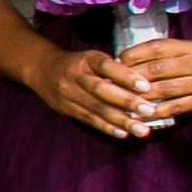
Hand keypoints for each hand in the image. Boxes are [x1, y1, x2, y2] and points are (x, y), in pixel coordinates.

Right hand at [34, 46, 167, 139]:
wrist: (42, 70)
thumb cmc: (78, 64)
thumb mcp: (93, 58)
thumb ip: (114, 68)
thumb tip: (144, 84)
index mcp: (86, 60)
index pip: (106, 66)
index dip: (125, 76)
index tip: (145, 86)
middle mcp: (76, 76)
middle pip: (101, 90)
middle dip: (127, 101)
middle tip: (149, 110)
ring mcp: (69, 94)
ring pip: (97, 109)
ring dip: (121, 120)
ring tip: (142, 130)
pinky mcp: (67, 109)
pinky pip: (89, 120)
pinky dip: (107, 127)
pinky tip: (123, 133)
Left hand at [119, 32, 191, 123]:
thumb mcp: (187, 48)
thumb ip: (162, 53)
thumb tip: (125, 61)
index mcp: (190, 46)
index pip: (157, 47)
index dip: (134, 54)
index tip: (116, 61)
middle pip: (158, 69)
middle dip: (132, 76)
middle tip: (112, 83)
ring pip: (165, 89)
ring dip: (140, 96)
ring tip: (120, 100)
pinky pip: (176, 107)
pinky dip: (156, 111)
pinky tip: (140, 114)